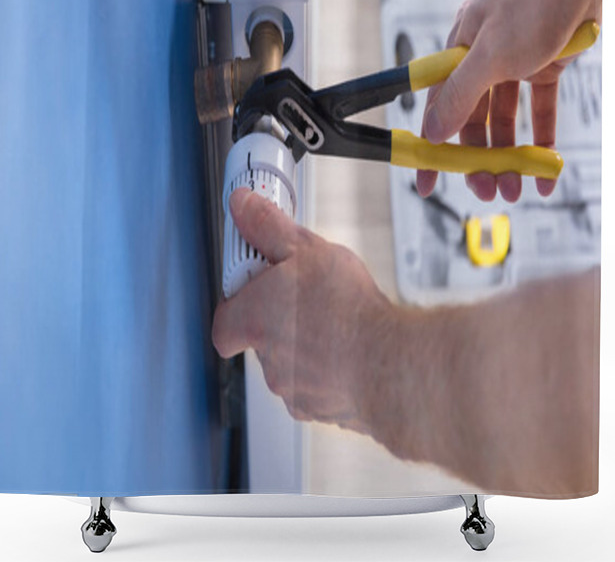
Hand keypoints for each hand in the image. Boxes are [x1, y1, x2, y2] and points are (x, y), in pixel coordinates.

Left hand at [212, 187, 392, 433]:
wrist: (391, 363)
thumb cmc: (346, 309)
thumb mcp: (306, 248)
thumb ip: (268, 226)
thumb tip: (242, 205)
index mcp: (254, 320)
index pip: (223, 323)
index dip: (238, 305)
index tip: (258, 287)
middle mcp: (268, 361)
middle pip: (263, 339)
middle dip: (282, 320)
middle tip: (310, 297)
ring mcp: (294, 389)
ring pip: (293, 363)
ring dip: (309, 345)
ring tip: (338, 322)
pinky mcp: (321, 410)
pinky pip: (319, 386)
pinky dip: (331, 370)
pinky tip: (352, 349)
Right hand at [416, 0, 579, 202]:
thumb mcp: (490, 53)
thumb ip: (461, 94)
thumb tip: (433, 132)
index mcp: (458, 51)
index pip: (436, 110)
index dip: (431, 149)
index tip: (427, 183)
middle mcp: (482, 58)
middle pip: (473, 120)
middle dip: (479, 158)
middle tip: (490, 191)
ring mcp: (515, 62)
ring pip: (507, 120)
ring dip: (511, 155)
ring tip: (518, 187)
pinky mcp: (546, 63)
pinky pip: (540, 109)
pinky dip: (543, 138)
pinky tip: (548, 167)